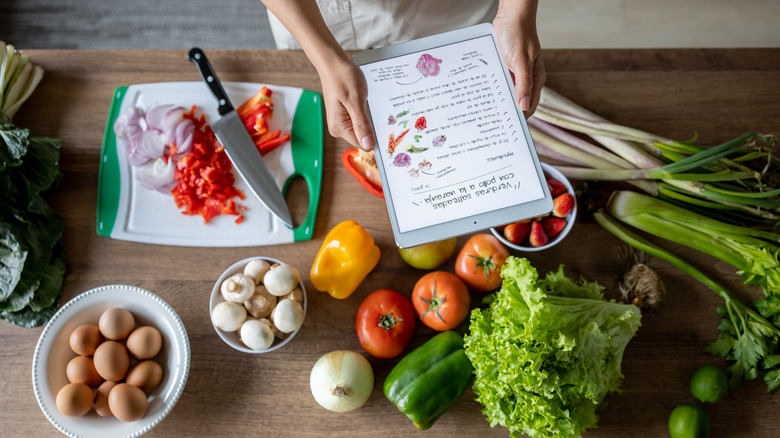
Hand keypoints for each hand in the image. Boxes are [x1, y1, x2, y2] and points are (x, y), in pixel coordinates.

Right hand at [317, 56, 374, 150]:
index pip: (363, 145)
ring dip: (370, 118)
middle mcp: (339, 128)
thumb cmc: (343, 78)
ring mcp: (342, 121)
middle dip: (373, 126)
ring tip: (369, 102)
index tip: (385, 128)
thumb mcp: (355, 101)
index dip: (375, 138)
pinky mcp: (346, 115)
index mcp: (339, 128)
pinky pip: (360, 120)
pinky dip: (367, 112)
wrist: (333, 63)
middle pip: (364, 137)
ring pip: (363, 128)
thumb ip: (361, 124)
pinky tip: (366, 101)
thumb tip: (368, 145)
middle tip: (376, 109)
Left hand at [493, 0, 545, 117]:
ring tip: (486, 116)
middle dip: (507, 113)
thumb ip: (523, 84)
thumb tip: (524, 106)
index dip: (520, 119)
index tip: (509, 131)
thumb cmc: (519, 35)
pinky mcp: (504, 69)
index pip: (529, 106)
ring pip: (506, 94)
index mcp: (536, 80)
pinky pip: (499, 84)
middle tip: (493, 127)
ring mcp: (514, 75)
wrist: (510, 17)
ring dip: (498, 102)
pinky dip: (493, 90)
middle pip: (517, 103)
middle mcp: (526, 80)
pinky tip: (483, 97)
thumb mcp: (521, 61)